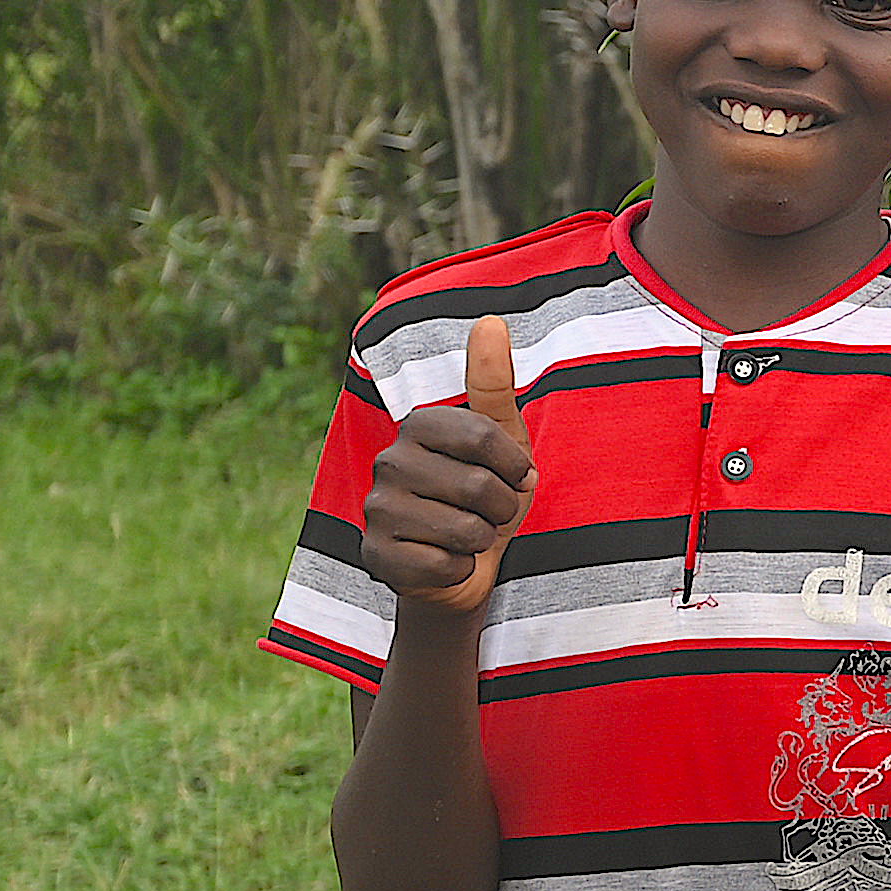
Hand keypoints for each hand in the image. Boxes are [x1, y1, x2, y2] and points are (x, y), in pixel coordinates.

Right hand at [358, 313, 533, 611]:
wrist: (462, 567)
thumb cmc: (487, 498)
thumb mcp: (503, 439)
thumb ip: (494, 383)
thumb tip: (490, 320)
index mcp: (419, 426)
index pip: (486, 435)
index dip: (515, 466)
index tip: (516, 476)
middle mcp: (388, 461)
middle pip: (479, 486)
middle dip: (502, 509)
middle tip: (489, 513)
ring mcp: (376, 509)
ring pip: (465, 530)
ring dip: (482, 541)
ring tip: (467, 536)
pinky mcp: (374, 556)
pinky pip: (444, 566)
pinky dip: (459, 570)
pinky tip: (445, 562)